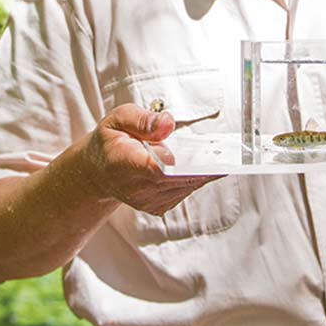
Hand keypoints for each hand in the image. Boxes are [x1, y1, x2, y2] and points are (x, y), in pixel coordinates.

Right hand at [81, 104, 223, 214]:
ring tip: (219, 156)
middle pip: (177, 179)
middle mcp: (135, 187)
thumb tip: (168, 123)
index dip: (181, 164)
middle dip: (202, 165)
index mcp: (122, 162)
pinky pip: (183, 192)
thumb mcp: (118, 119)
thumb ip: (142, 119)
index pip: (155, 169)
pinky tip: (201, 165)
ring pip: (185, 186)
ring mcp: (147, 200)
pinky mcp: (157, 206)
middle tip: (226, 152)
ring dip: (203, 172)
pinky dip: (195, 178)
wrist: (99, 171)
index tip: (204, 156)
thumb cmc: (111, 141)